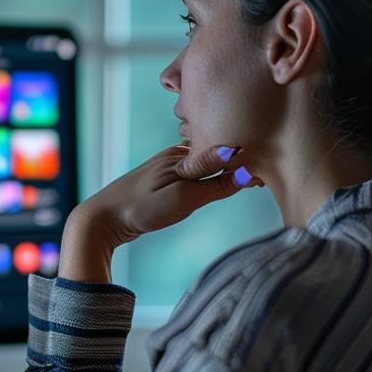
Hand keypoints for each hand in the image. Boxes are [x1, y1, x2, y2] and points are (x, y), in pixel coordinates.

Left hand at [59, 145, 260, 281]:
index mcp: (182, 156)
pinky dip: (211, 176)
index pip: (225, 152)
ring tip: (249, 174)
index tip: (269, 169)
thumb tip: (246, 172)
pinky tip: (217, 180)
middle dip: (239, 160)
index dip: (248, 160)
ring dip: (225, 168)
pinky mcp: (164, 180)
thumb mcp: (182, 199)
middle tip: (265, 172)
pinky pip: (195, 173)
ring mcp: (169, 167)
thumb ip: (214, 186)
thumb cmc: (141, 209)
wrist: (101, 219)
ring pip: (206, 163)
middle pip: (217, 154)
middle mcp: (176, 155)